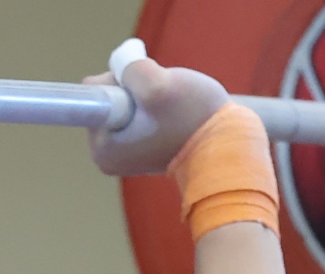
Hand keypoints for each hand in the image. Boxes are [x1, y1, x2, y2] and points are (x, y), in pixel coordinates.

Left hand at [84, 57, 229, 176]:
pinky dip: (153, 106)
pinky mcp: (140, 148)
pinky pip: (137, 112)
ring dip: (147, 96)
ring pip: (125, 101)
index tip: (148, 95)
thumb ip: (129, 68)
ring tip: (170, 111)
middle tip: (163, 103)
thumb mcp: (158, 84)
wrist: (226, 145)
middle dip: (136, 89)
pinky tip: (171, 117)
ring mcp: (123, 154)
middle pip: (110, 95)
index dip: (125, 81)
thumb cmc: (194, 119)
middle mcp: (106, 157)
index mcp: (102, 148)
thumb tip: (121, 65)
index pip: (98, 89)